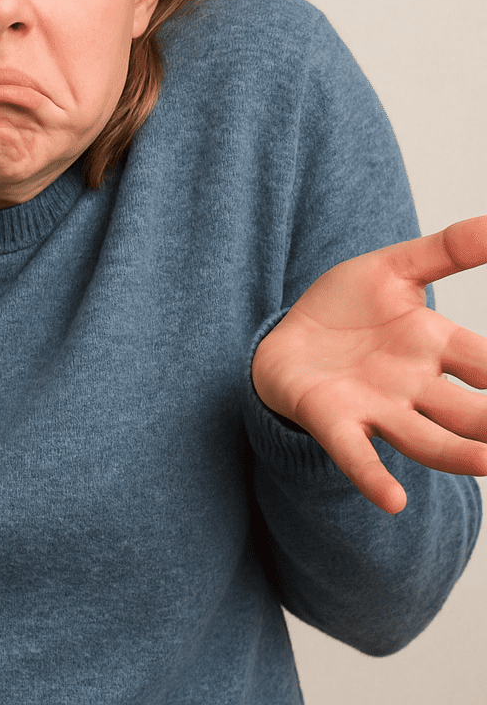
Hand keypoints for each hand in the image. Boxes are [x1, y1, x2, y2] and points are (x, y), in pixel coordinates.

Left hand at [252, 216, 486, 513]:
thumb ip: (447, 251)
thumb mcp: (392, 270)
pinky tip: (393, 500)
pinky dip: (373, 475)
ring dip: (458, 455)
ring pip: (426, 439)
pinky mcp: (332, 420)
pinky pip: (355, 454)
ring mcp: (375, 407)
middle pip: (471, 412)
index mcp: (435, 347)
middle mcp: (414, 386)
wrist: (282, 337)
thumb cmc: (345, 310)